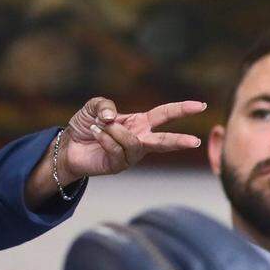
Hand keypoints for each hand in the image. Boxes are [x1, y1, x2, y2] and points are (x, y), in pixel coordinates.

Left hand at [60, 97, 206, 180]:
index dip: (182, 109)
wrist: (69, 146)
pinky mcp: (118, 165)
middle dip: (179, 141)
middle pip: (164, 141)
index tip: (201, 105)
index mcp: (140, 122)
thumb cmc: (86, 125)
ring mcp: (130, 155)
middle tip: (195, 142)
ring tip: (99, 126)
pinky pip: (116, 149)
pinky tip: (95, 134)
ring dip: (115, 131)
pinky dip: (105, 138)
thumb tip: (113, 117)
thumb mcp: (94, 107)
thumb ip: (105, 105)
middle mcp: (140, 139)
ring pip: (134, 143)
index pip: (165, 114)